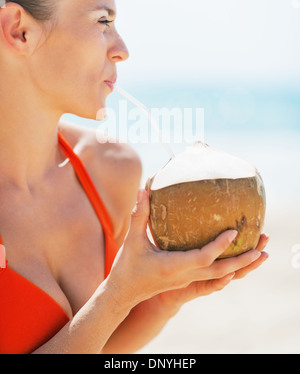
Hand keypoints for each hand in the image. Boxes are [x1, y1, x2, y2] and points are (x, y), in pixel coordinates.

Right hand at [108, 189, 267, 311]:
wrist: (124, 293)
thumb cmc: (127, 266)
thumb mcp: (132, 240)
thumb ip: (140, 214)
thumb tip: (143, 189)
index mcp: (172, 267)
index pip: (203, 258)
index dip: (219, 246)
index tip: (233, 233)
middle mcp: (184, 276)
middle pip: (219, 272)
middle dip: (242, 262)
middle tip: (261, 250)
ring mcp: (186, 281)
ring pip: (219, 276)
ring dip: (239, 266)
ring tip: (257, 254)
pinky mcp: (186, 281)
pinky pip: (212, 276)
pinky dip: (227, 268)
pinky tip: (236, 258)